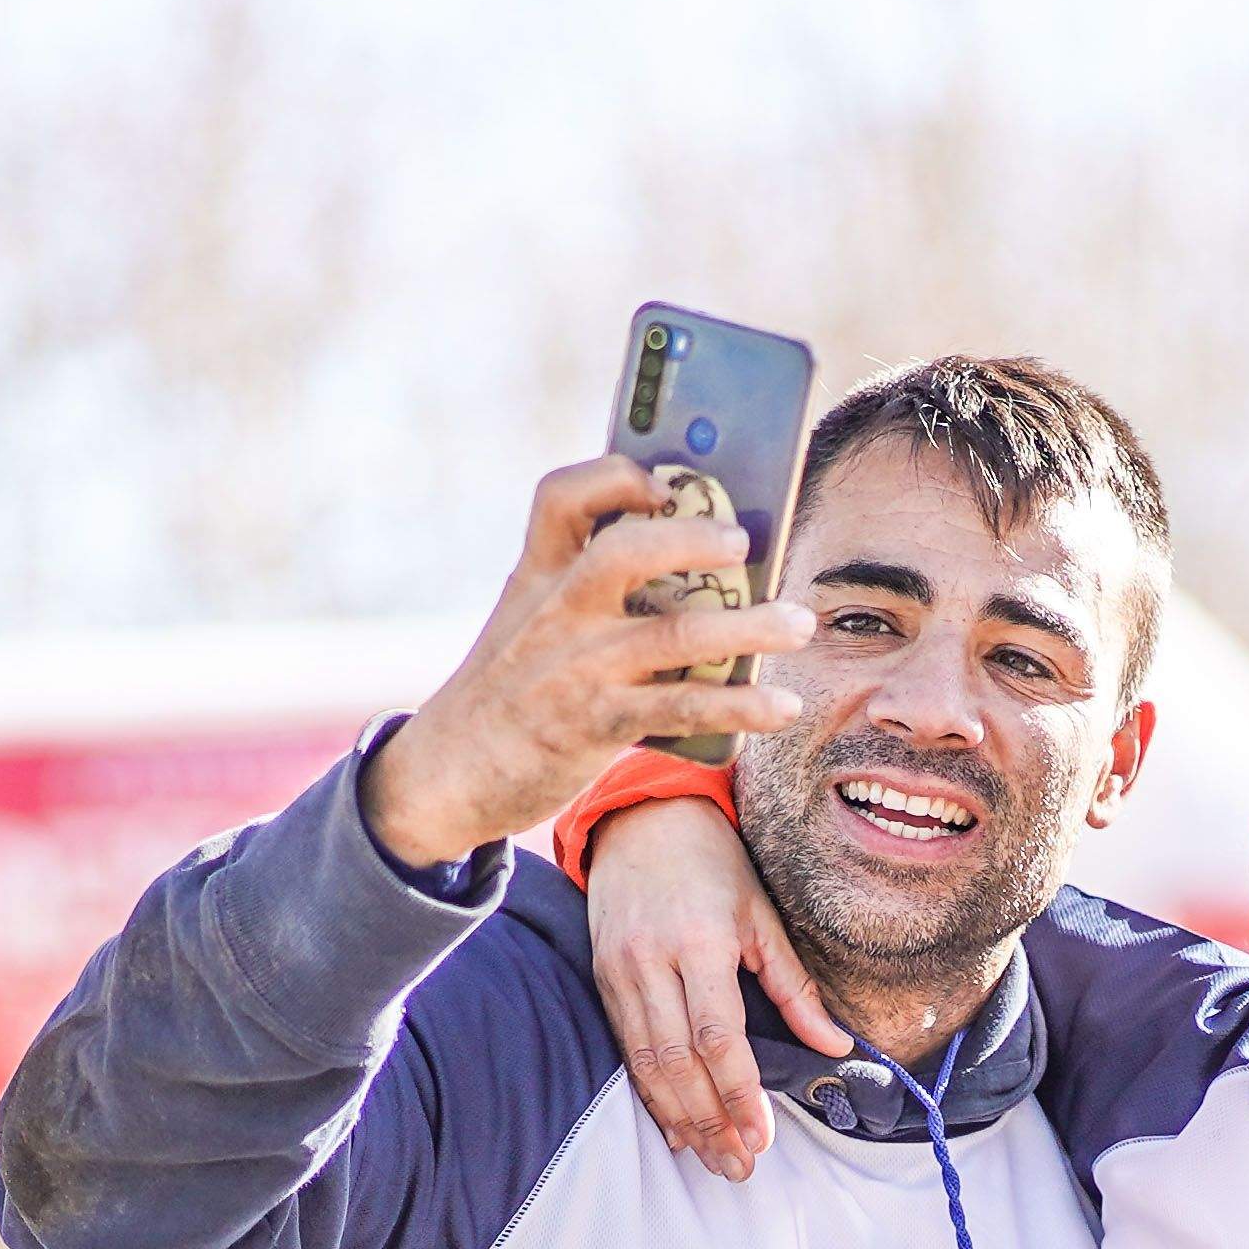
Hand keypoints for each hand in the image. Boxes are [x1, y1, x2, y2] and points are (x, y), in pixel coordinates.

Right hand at [367, 459, 815, 876]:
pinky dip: (740, 706)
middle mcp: (558, 611)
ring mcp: (579, 668)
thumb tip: (689, 563)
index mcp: (538, 574)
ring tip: (799, 622)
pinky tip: (781, 706)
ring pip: (676, 635)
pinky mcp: (597, 725)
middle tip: (744, 544)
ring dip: (750, 628)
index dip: (613, 477)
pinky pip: (682, 709)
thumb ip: (583, 584)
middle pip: (626, 551)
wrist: (449, 770)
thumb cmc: (507, 689)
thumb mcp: (525, 619)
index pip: (559, 496)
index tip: (661, 484)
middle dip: (693, 539)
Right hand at [586, 793, 840, 1180]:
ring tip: (712, 1159)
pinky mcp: (601, 980)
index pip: (718, 1037)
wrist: (641, 819)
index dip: (739, 1093)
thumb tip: (837, 1046)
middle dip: (711, 1122)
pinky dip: (649, 1094)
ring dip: (680, 1119)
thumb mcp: (762, 915)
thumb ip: (795, 986)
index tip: (763, 1136)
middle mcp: (651, 962)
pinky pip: (625, 1050)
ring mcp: (619, 973)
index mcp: (699, 942)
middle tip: (740, 1166)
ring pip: (646, 1064)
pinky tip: (673, 1128)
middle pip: (678, 1063)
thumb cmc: (714, 864)